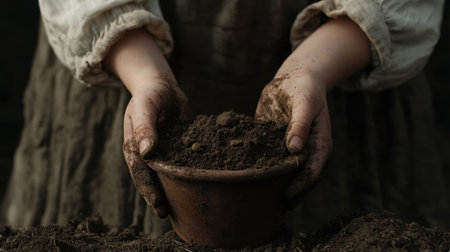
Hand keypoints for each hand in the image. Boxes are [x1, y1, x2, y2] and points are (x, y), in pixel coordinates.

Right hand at [104, 28, 188, 216]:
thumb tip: (147, 152)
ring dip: (172, 192)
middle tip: (166, 215)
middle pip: (152, 179)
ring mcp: (162, 152)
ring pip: (166, 176)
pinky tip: (198, 186)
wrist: (162, 87)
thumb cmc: (149, 96)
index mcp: (134, 147)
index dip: (148, 189)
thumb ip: (144, 127)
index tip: (158, 204)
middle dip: (158, 198)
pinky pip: (181, 163)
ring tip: (182, 209)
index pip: (140, 172)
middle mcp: (148, 154)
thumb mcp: (144, 107)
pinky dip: (187, 175)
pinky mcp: (177, 149)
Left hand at [256, 74, 331, 209]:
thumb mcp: (304, 102)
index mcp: (318, 143)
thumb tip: (295, 148)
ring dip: (274, 185)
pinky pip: (268, 158)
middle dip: (289, 193)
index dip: (301, 186)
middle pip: (299, 178)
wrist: (294, 78)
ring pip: (283, 172)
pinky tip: (247, 178)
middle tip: (272, 208)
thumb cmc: (304, 88)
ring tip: (258, 201)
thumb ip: (300, 123)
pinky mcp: (274, 143)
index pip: (312, 171)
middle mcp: (305, 150)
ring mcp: (290, 148)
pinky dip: (261, 169)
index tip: (287, 197)